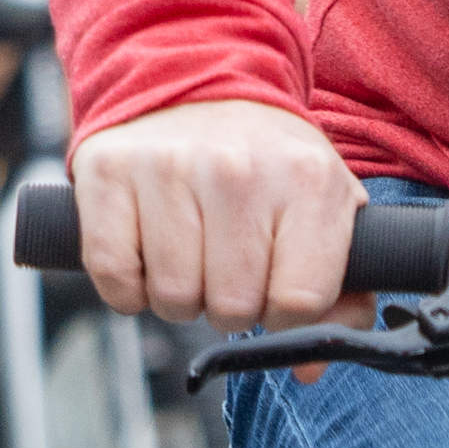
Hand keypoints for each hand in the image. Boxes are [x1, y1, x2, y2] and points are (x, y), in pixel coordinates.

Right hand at [71, 98, 364, 327]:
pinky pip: (114, 277)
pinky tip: (144, 251)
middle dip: (228, 305)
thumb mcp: (323, 207)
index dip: (285, 312)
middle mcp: (240, 170)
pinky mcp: (109, 171)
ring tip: (189, 253)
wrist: (195, 78)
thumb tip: (309, 369)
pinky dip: (126, 286)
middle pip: (233, 309)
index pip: (300, 302)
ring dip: (177, 296)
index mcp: (309, 181)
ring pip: (172, 299)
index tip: (274, 285)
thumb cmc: (266, 161)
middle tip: (226, 265)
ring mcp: (170, 167)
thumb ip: (339, 293)